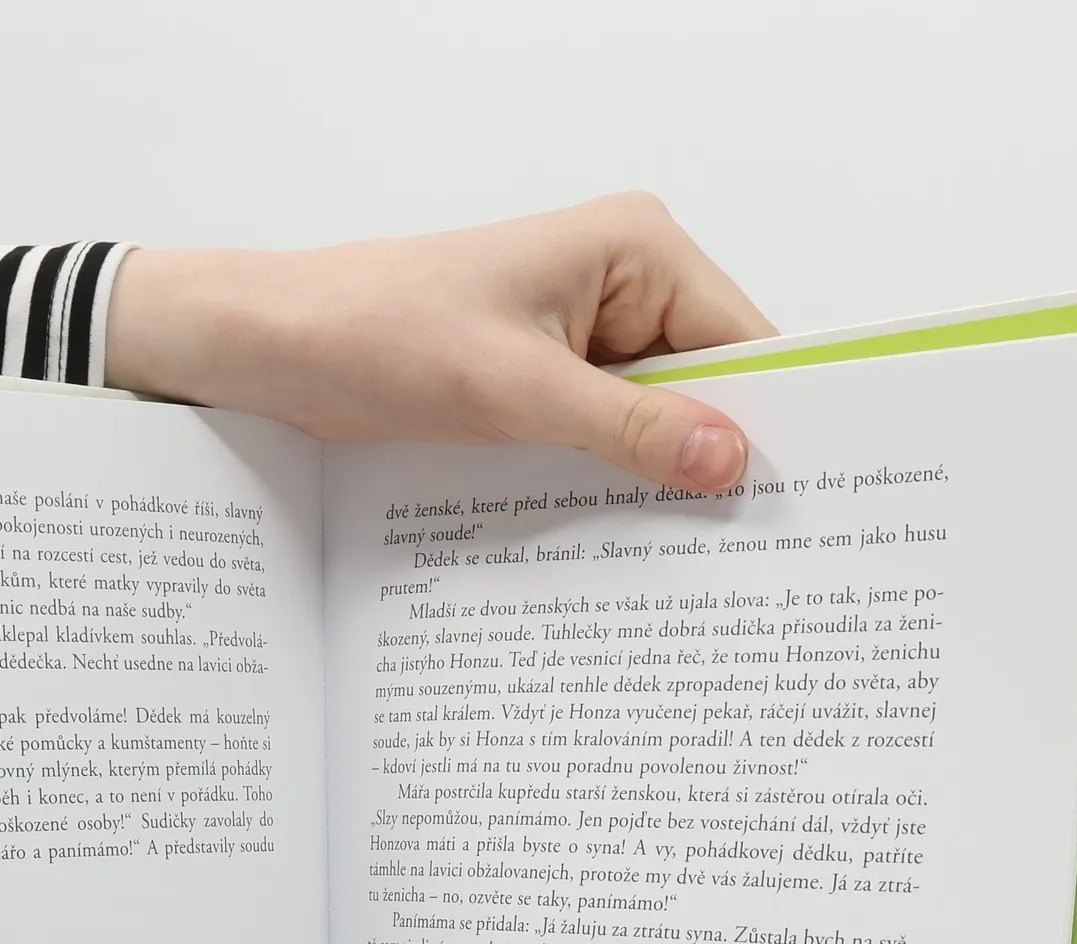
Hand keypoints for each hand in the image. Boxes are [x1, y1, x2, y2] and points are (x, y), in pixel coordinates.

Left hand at [105, 192, 772, 493]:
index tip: (797, 503)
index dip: (770, 421)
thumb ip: (627, 426)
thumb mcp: (512, 388)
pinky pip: (606, 439)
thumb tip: (730, 458)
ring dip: (659, 483)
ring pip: (657, 424)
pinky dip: (612, 485)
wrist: (278, 347)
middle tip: (744, 555)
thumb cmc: (377, 332)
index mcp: (635, 251)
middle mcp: (623, 285)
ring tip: (687, 560)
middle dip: (714, 461)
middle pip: (707, 388)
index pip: (742, 342)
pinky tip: (621, 540)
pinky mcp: (546, 383)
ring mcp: (585, 338)